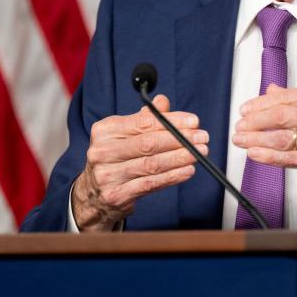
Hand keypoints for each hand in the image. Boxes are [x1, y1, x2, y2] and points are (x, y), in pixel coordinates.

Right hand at [71, 95, 207, 230]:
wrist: (93, 194)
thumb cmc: (115, 158)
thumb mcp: (124, 134)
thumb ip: (145, 118)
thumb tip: (162, 101)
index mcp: (105, 130)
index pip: (143, 122)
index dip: (172, 121)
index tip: (194, 121)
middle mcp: (102, 151)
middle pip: (148, 143)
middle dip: (180, 139)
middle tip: (202, 137)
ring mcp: (108, 175)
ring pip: (151, 164)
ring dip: (180, 158)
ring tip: (199, 153)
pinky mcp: (116, 195)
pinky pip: (150, 184)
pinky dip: (172, 177)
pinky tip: (188, 170)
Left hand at [231, 85, 296, 204]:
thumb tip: (273, 92)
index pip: (290, 97)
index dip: (262, 103)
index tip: (246, 108)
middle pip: (283, 116)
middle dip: (255, 120)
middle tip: (240, 123)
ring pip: (284, 138)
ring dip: (256, 139)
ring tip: (240, 139)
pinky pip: (292, 159)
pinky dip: (269, 156)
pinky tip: (255, 153)